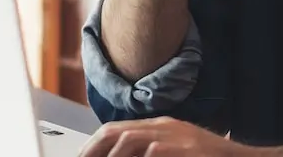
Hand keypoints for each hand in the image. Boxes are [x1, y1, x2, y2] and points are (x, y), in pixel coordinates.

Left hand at [78, 116, 251, 156]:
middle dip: (94, 151)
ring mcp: (179, 140)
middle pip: (118, 133)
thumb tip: (117, 155)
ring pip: (131, 141)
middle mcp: (167, 129)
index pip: (117, 130)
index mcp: (163, 128)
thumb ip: (152, 153)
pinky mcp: (189, 151)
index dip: (94, 146)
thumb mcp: (180, 152)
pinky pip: (154, 153)